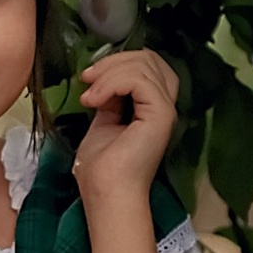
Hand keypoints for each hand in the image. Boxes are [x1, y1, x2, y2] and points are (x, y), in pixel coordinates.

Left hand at [73, 47, 179, 209]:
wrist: (105, 193)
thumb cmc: (102, 169)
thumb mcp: (103, 122)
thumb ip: (109, 100)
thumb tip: (103, 81)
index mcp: (153, 107)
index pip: (148, 64)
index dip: (118, 61)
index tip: (89, 78)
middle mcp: (164, 106)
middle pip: (150, 58)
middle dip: (114, 61)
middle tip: (87, 79)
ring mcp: (165, 111)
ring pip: (144, 65)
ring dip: (108, 73)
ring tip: (88, 95)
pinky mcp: (161, 116)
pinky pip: (139, 80)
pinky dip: (111, 83)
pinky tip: (94, 101)